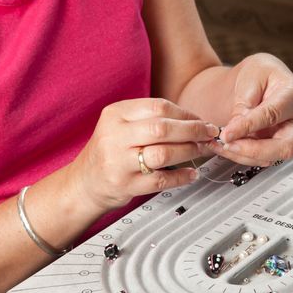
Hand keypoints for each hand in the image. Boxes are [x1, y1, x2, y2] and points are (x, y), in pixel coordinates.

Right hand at [68, 98, 218, 209]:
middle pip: (162, 129)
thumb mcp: (120, 125)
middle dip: (193, 131)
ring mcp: (119, 163)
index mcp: (115, 115)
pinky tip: (191, 173)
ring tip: (201, 150)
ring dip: (189, 151)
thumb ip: (150, 119)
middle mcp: (114, 137)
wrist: (84, 183)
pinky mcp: (125, 185)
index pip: (158, 107)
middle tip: (209, 134)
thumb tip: (192, 120)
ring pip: (163, 154)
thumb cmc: (109, 152)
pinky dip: (181, 176)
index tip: (200, 120)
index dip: (185, 114)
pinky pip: (161, 180)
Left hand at [208, 53, 292, 165]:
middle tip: (228, 145)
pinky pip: (259, 158)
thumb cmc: (257, 74)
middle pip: (285, 147)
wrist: (256, 81)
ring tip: (218, 144)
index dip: (248, 127)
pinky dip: (239, 156)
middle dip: (253, 151)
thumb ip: (243, 107)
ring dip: (241, 155)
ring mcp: (287, 135)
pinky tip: (222, 146)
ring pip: (270, 157)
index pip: (272, 115)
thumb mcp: (248, 78)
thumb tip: (233, 133)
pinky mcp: (274, 146)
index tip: (227, 134)